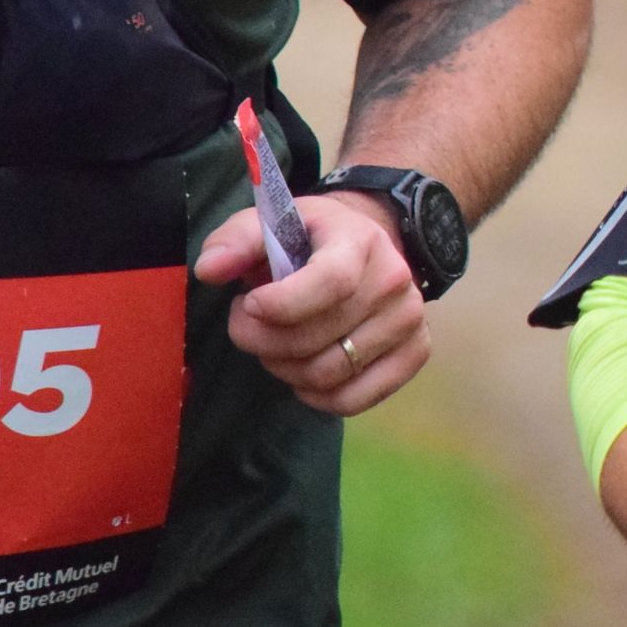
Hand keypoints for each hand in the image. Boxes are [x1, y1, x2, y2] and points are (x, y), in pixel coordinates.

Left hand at [195, 192, 427, 415]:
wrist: (364, 248)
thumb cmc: (308, 241)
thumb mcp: (269, 226)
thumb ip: (234, 241)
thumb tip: (210, 270)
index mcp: (360, 242)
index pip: (332, 282)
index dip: (282, 305)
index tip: (248, 304)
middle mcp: (395, 280)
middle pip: (315, 338)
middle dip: (262, 340)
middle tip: (248, 324)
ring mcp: (410, 319)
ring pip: (328, 374)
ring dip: (285, 368)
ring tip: (277, 344)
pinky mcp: (416, 352)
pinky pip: (354, 400)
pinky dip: (316, 397)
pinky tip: (302, 373)